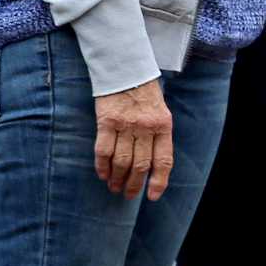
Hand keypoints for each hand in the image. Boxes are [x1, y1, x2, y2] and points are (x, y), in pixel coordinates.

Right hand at [95, 79, 174, 200]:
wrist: (125, 68)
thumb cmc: (144, 93)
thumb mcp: (160, 112)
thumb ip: (157, 136)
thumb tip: (151, 166)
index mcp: (164, 126)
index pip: (163, 160)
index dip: (158, 181)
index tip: (151, 196)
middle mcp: (146, 127)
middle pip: (140, 165)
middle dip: (134, 184)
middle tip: (128, 195)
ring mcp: (126, 124)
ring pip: (122, 161)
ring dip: (117, 178)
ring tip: (114, 187)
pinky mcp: (107, 121)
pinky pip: (103, 150)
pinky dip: (102, 166)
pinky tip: (102, 174)